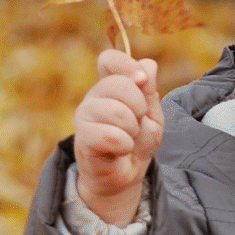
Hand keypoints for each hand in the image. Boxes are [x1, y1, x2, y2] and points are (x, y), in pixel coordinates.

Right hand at [73, 49, 162, 225]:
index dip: (127, 65)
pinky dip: (125, 144)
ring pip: (115, 110)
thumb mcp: (151, 114)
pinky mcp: (82, 139)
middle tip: (137, 121)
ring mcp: (84, 117)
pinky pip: (110, 135)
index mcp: (110, 86)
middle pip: (118, 84)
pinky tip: (121, 149)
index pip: (109, 60)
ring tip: (129, 137)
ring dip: (132, 128)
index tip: (142, 81)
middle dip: (139, 106)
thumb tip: (148, 64)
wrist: (125, 175)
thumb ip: (149, 91)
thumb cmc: (137, 140)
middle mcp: (93, 97)